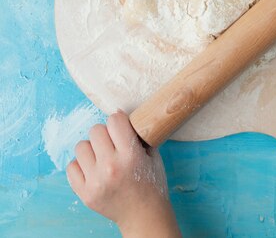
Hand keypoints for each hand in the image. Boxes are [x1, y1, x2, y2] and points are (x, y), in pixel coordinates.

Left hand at [66, 111, 180, 237]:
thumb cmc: (151, 183)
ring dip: (91, 149)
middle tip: (112, 144)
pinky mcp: (84, 194)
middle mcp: (110, 167)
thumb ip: (137, 134)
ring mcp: (95, 182)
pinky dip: (81, 165)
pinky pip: (71, 166)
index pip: (114, 120)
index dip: (119, 122)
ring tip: (101, 157)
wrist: (143, 215)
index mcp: (130, 156)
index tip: (122, 128)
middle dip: (104, 134)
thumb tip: (117, 113)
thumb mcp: (152, 154)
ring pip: (81, 146)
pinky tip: (93, 169)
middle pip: (95, 130)